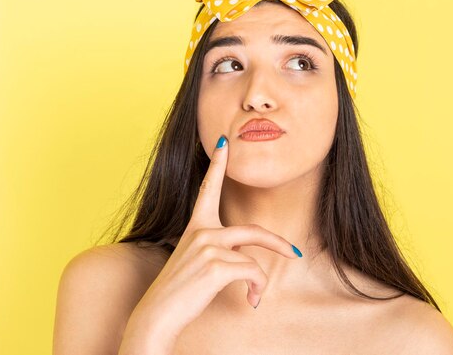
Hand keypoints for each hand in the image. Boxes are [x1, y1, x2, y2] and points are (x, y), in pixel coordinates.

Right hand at [120, 134, 300, 351]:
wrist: (158, 312)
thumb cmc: (178, 289)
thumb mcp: (195, 261)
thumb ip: (216, 250)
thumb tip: (245, 259)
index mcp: (196, 226)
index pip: (207, 188)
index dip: (218, 164)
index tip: (224, 141)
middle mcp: (202, 231)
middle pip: (253, 231)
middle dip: (278, 243)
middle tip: (294, 253)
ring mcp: (208, 246)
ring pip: (254, 259)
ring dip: (259, 281)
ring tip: (253, 296)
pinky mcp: (216, 264)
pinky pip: (252, 273)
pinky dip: (256, 289)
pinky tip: (249, 301)